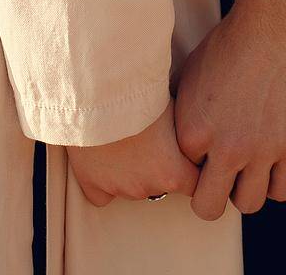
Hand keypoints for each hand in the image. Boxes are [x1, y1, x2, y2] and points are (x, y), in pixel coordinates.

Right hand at [66, 97, 200, 207]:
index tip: (186, 153)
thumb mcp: (175, 108)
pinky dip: (104, 179)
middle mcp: (146, 187)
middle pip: (160, 184)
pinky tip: (103, 156)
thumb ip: (184, 131)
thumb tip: (194, 129)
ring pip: (131, 186)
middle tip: (150, 136)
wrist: (98, 91)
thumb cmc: (138, 94)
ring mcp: (117, 189)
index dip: (191, 167)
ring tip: (124, 137)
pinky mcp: (91, 185)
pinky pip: (102, 194)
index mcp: (172, 172)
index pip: (194, 184)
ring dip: (131, 169)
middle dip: (158, 166)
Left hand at [174, 0, 285, 219]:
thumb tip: (172, 133)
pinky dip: (276, 183)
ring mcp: (262, 150)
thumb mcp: (190, 74)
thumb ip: (182, 112)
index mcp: (193, 130)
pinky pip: (283, 191)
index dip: (194, 161)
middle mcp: (225, 147)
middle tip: (220, 173)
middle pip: (209, 207)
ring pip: (248, 204)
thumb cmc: (229, 42)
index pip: (184, 174)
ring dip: (245, 189)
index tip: (204, 147)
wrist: (274, 24)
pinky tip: (272, 162)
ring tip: (248, 165)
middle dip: (211, 194)